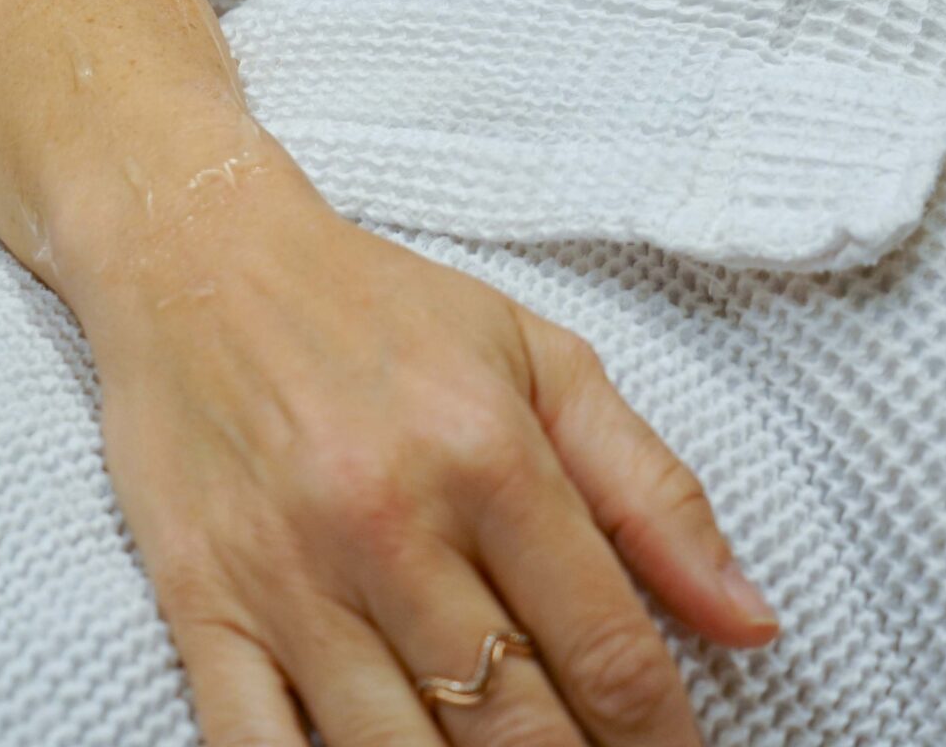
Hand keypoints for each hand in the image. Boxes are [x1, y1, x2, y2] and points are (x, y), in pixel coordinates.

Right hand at [67, 171, 779, 746]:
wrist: (193, 248)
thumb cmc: (374, 304)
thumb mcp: (532, 354)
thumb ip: (650, 487)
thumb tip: (752, 624)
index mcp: (485, 451)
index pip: (609, 655)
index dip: (663, 739)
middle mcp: (388, 521)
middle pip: (517, 729)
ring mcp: (287, 572)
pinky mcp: (202, 602)